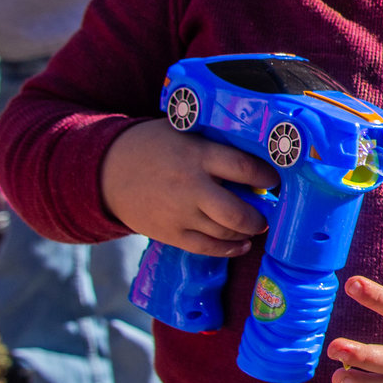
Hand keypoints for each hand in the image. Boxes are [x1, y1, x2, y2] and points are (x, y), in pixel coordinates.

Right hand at [100, 119, 276, 255]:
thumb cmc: (154, 147)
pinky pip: (207, 248)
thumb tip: (257, 153)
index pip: (244, 168)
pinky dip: (229, 249)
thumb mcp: (184, 132)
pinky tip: (241, 244)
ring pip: (225, 232)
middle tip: (267, 213)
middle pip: (237, 212)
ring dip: (246, 232)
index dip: (267, 177)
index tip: (276, 180)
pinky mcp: (170, 233)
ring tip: (254, 226)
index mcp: (198, 155)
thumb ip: (215, 144)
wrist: (106, 171)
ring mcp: (179, 214)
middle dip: (259, 217)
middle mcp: (191, 187)